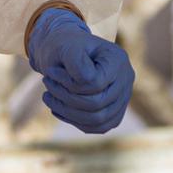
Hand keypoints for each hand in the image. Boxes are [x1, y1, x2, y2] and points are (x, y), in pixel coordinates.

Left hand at [27, 8, 134, 133]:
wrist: (65, 49)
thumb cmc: (64, 46)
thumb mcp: (65, 47)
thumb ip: (77, 63)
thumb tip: (87, 83)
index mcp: (117, 59)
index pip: (95, 84)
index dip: (69, 83)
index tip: (50, 71)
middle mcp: (126, 79)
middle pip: (97, 104)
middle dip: (65, 97)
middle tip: (46, 83)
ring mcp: (123, 97)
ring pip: (97, 119)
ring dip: (67, 111)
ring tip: (48, 96)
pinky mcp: (115, 112)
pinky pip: (98, 127)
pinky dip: (74, 120)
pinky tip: (57, 108)